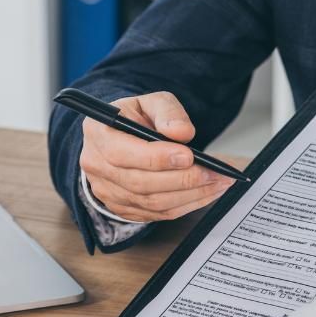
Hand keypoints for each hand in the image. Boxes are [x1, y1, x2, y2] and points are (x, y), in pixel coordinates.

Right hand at [79, 91, 235, 221]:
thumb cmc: (135, 117)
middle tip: (214, 173)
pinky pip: (158, 214)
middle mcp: (97, 166)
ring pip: (152, 202)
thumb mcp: (150, 102)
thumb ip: (168, 112)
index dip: (157, 158)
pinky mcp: (124, 208)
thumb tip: (182, 133)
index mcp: (98, 133)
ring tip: (218, 182)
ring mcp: (108, 192)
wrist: (120, 137)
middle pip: (140, 183)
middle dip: (183, 179)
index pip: (122, 153)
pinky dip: (186, 205)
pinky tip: (206, 193)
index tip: (188, 155)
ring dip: (190, 195)